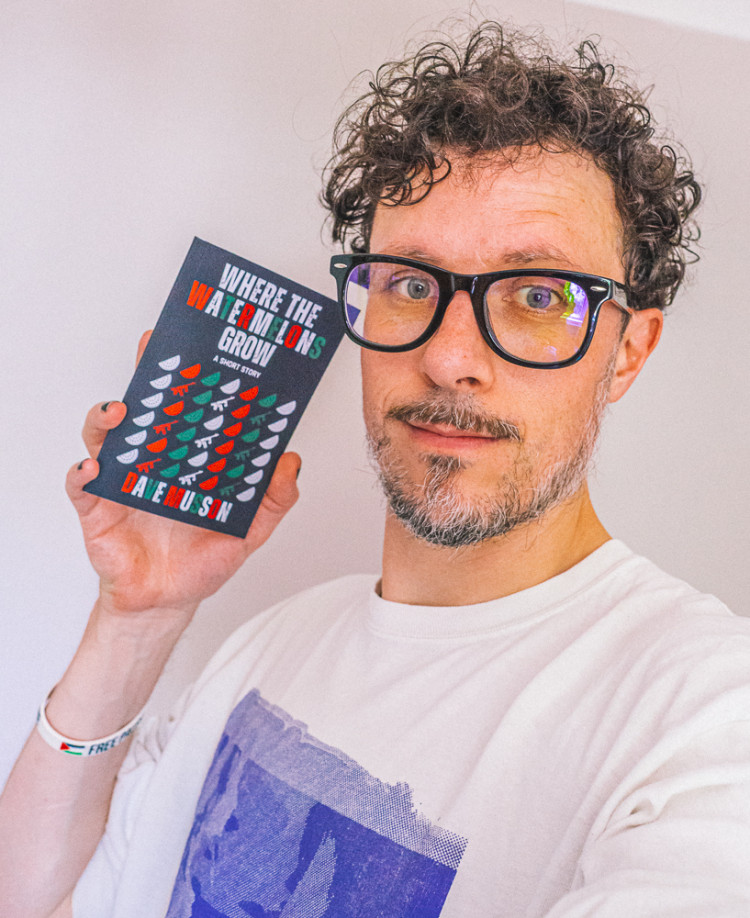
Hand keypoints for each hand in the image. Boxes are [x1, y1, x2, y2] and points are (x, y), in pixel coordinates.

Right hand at [65, 332, 300, 617]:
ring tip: (120, 411)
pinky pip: (81, 486)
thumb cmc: (204, 561)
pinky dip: (81, 474)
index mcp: (186, 459)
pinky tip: (92, 470)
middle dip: (145, 376)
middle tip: (151, 354)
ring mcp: (120, 481)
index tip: (199, 349)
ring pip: (104, 437)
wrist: (169, 601)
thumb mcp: (250, 528)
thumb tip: (292, 460)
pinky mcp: (97, 509)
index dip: (189, 378)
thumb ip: (274, 498)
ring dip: (107, 418)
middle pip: (143, 408)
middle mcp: (151, 461)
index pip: (186, 409)